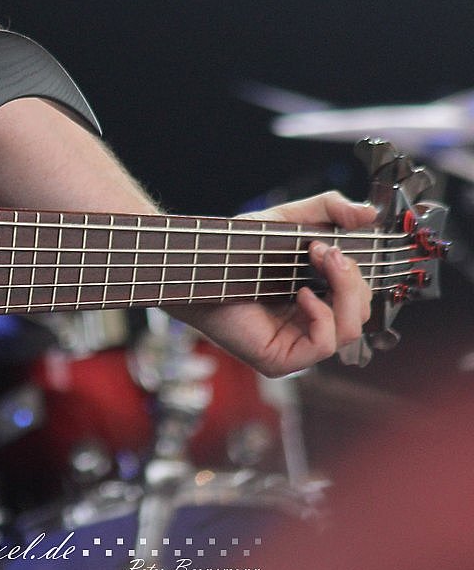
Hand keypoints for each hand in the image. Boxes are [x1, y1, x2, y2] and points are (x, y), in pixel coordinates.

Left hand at [168, 191, 378, 376]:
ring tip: (319, 261)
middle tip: (325, 250)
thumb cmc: (236, 250)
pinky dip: (322, 316)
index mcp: (316, 303)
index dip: (358, 273)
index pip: (360, 299)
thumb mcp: (290, 221)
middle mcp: (307, 328)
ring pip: (350, 330)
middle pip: (361, 314)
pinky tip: (302, 294)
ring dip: (343, 291)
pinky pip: (323, 344)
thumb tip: (369, 213)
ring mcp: (295, 347)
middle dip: (352, 278)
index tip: (335, 244)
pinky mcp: (280, 359)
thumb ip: (329, 210)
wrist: (200, 265)